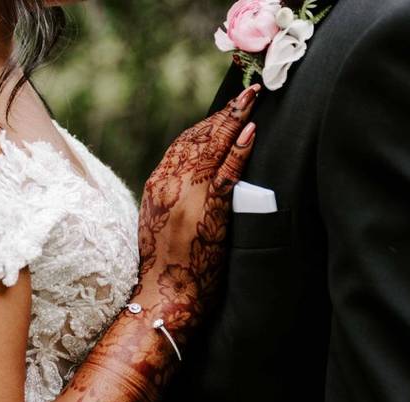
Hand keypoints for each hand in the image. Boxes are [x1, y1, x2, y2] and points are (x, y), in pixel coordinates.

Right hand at [132, 84, 259, 341]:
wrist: (164, 298)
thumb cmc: (167, 270)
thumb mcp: (161, 226)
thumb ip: (174, 200)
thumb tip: (191, 184)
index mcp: (156, 187)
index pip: (182, 144)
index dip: (206, 124)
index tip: (223, 110)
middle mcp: (167, 185)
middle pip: (196, 138)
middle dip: (223, 114)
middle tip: (247, 94)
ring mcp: (187, 197)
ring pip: (210, 148)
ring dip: (233, 121)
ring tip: (253, 101)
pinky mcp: (206, 211)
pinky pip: (225, 173)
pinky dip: (239, 150)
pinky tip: (250, 133)